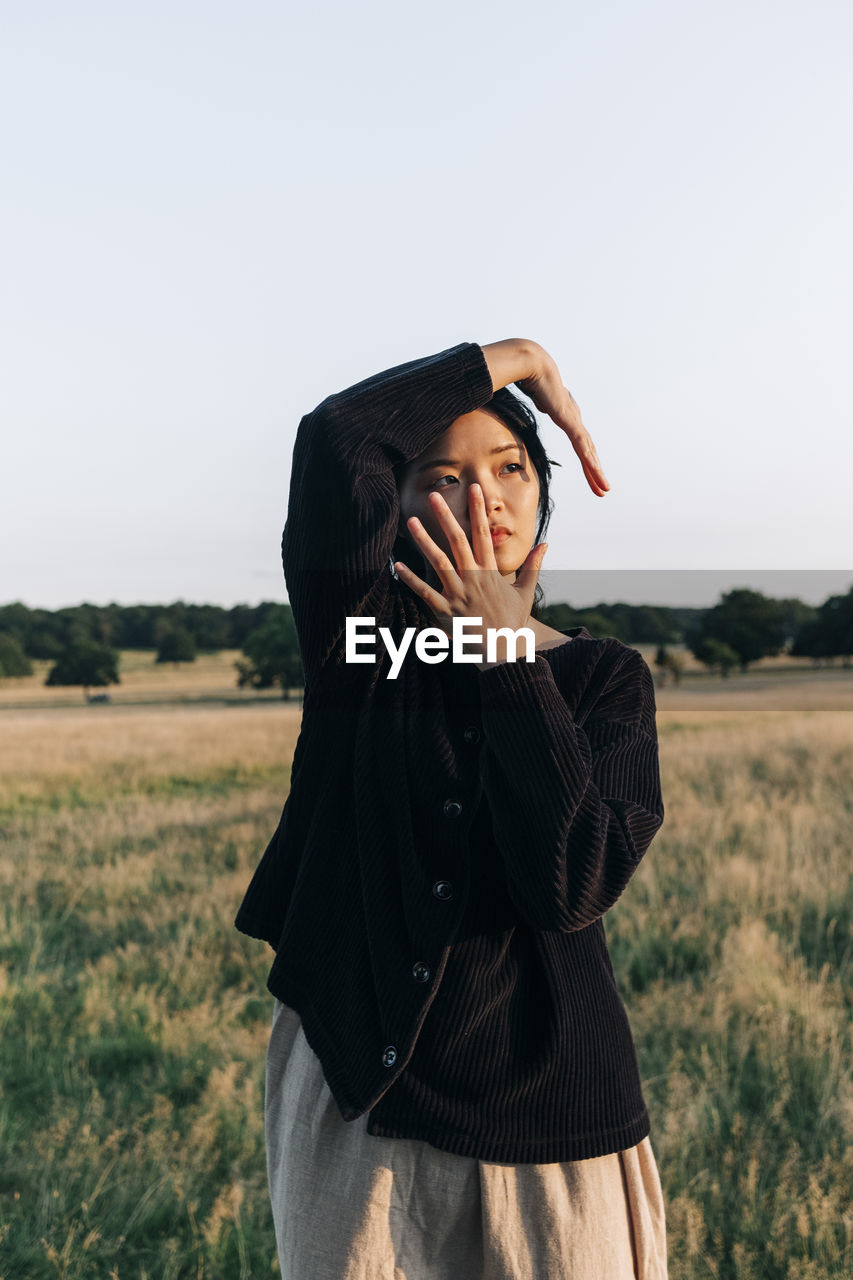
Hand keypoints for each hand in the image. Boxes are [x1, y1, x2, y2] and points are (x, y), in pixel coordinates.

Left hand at [393, 483, 547, 663]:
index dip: (478, 510)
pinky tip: (397, 565)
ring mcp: (459, 595)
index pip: (484, 534)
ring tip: (412, 521)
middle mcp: (474, 579)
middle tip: (434, 496)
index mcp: (491, 572)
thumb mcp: (526, 592)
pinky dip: (411, 579)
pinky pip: (425, 593)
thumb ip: (533, 566)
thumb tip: (546, 543)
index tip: (474, 489)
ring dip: (424, 542)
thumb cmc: (512, 622)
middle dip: (446, 517)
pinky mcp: (446, 612)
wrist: (502, 652)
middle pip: (458, 542)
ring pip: (439, 563)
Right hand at [516, 345, 608, 496]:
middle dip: (594, 471)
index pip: (578, 442)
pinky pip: (581, 445)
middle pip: (586, 450)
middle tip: (602, 489)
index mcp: (564, 413)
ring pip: (587, 451)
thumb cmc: (521, 374)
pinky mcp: (568, 418)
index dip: (585, 459)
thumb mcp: (527, 398)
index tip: (590, 473)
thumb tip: (518, 406)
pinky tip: (597, 474)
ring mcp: (571, 417)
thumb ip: (525, 406)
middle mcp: (572, 416)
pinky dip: (589, 461)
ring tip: (603, 489)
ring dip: (595, 472)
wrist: (526, 361)